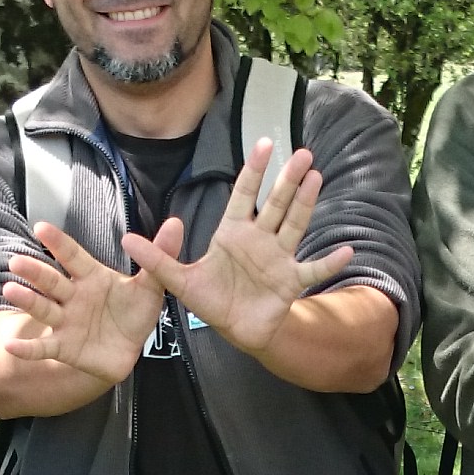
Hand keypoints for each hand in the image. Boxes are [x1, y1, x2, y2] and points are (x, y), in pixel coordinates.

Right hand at [0, 221, 160, 392]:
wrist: (129, 350)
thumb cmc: (134, 313)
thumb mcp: (151, 286)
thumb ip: (160, 256)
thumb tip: (176, 223)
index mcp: (91, 277)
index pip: (72, 256)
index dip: (58, 243)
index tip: (41, 227)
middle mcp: (73, 297)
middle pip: (51, 281)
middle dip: (35, 271)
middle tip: (16, 261)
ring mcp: (66, 321)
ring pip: (43, 308)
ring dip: (27, 300)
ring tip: (10, 290)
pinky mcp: (63, 347)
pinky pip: (43, 348)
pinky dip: (27, 349)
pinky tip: (12, 347)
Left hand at [125, 139, 356, 356]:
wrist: (237, 330)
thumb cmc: (212, 299)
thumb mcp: (179, 281)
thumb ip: (157, 260)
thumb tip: (126, 239)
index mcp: (233, 233)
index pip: (244, 195)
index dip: (253, 171)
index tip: (264, 144)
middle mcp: (259, 239)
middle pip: (275, 204)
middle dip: (288, 180)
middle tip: (303, 154)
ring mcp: (279, 258)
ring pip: (294, 225)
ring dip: (306, 204)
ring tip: (317, 177)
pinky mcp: (291, 282)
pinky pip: (313, 270)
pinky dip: (329, 263)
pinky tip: (347, 251)